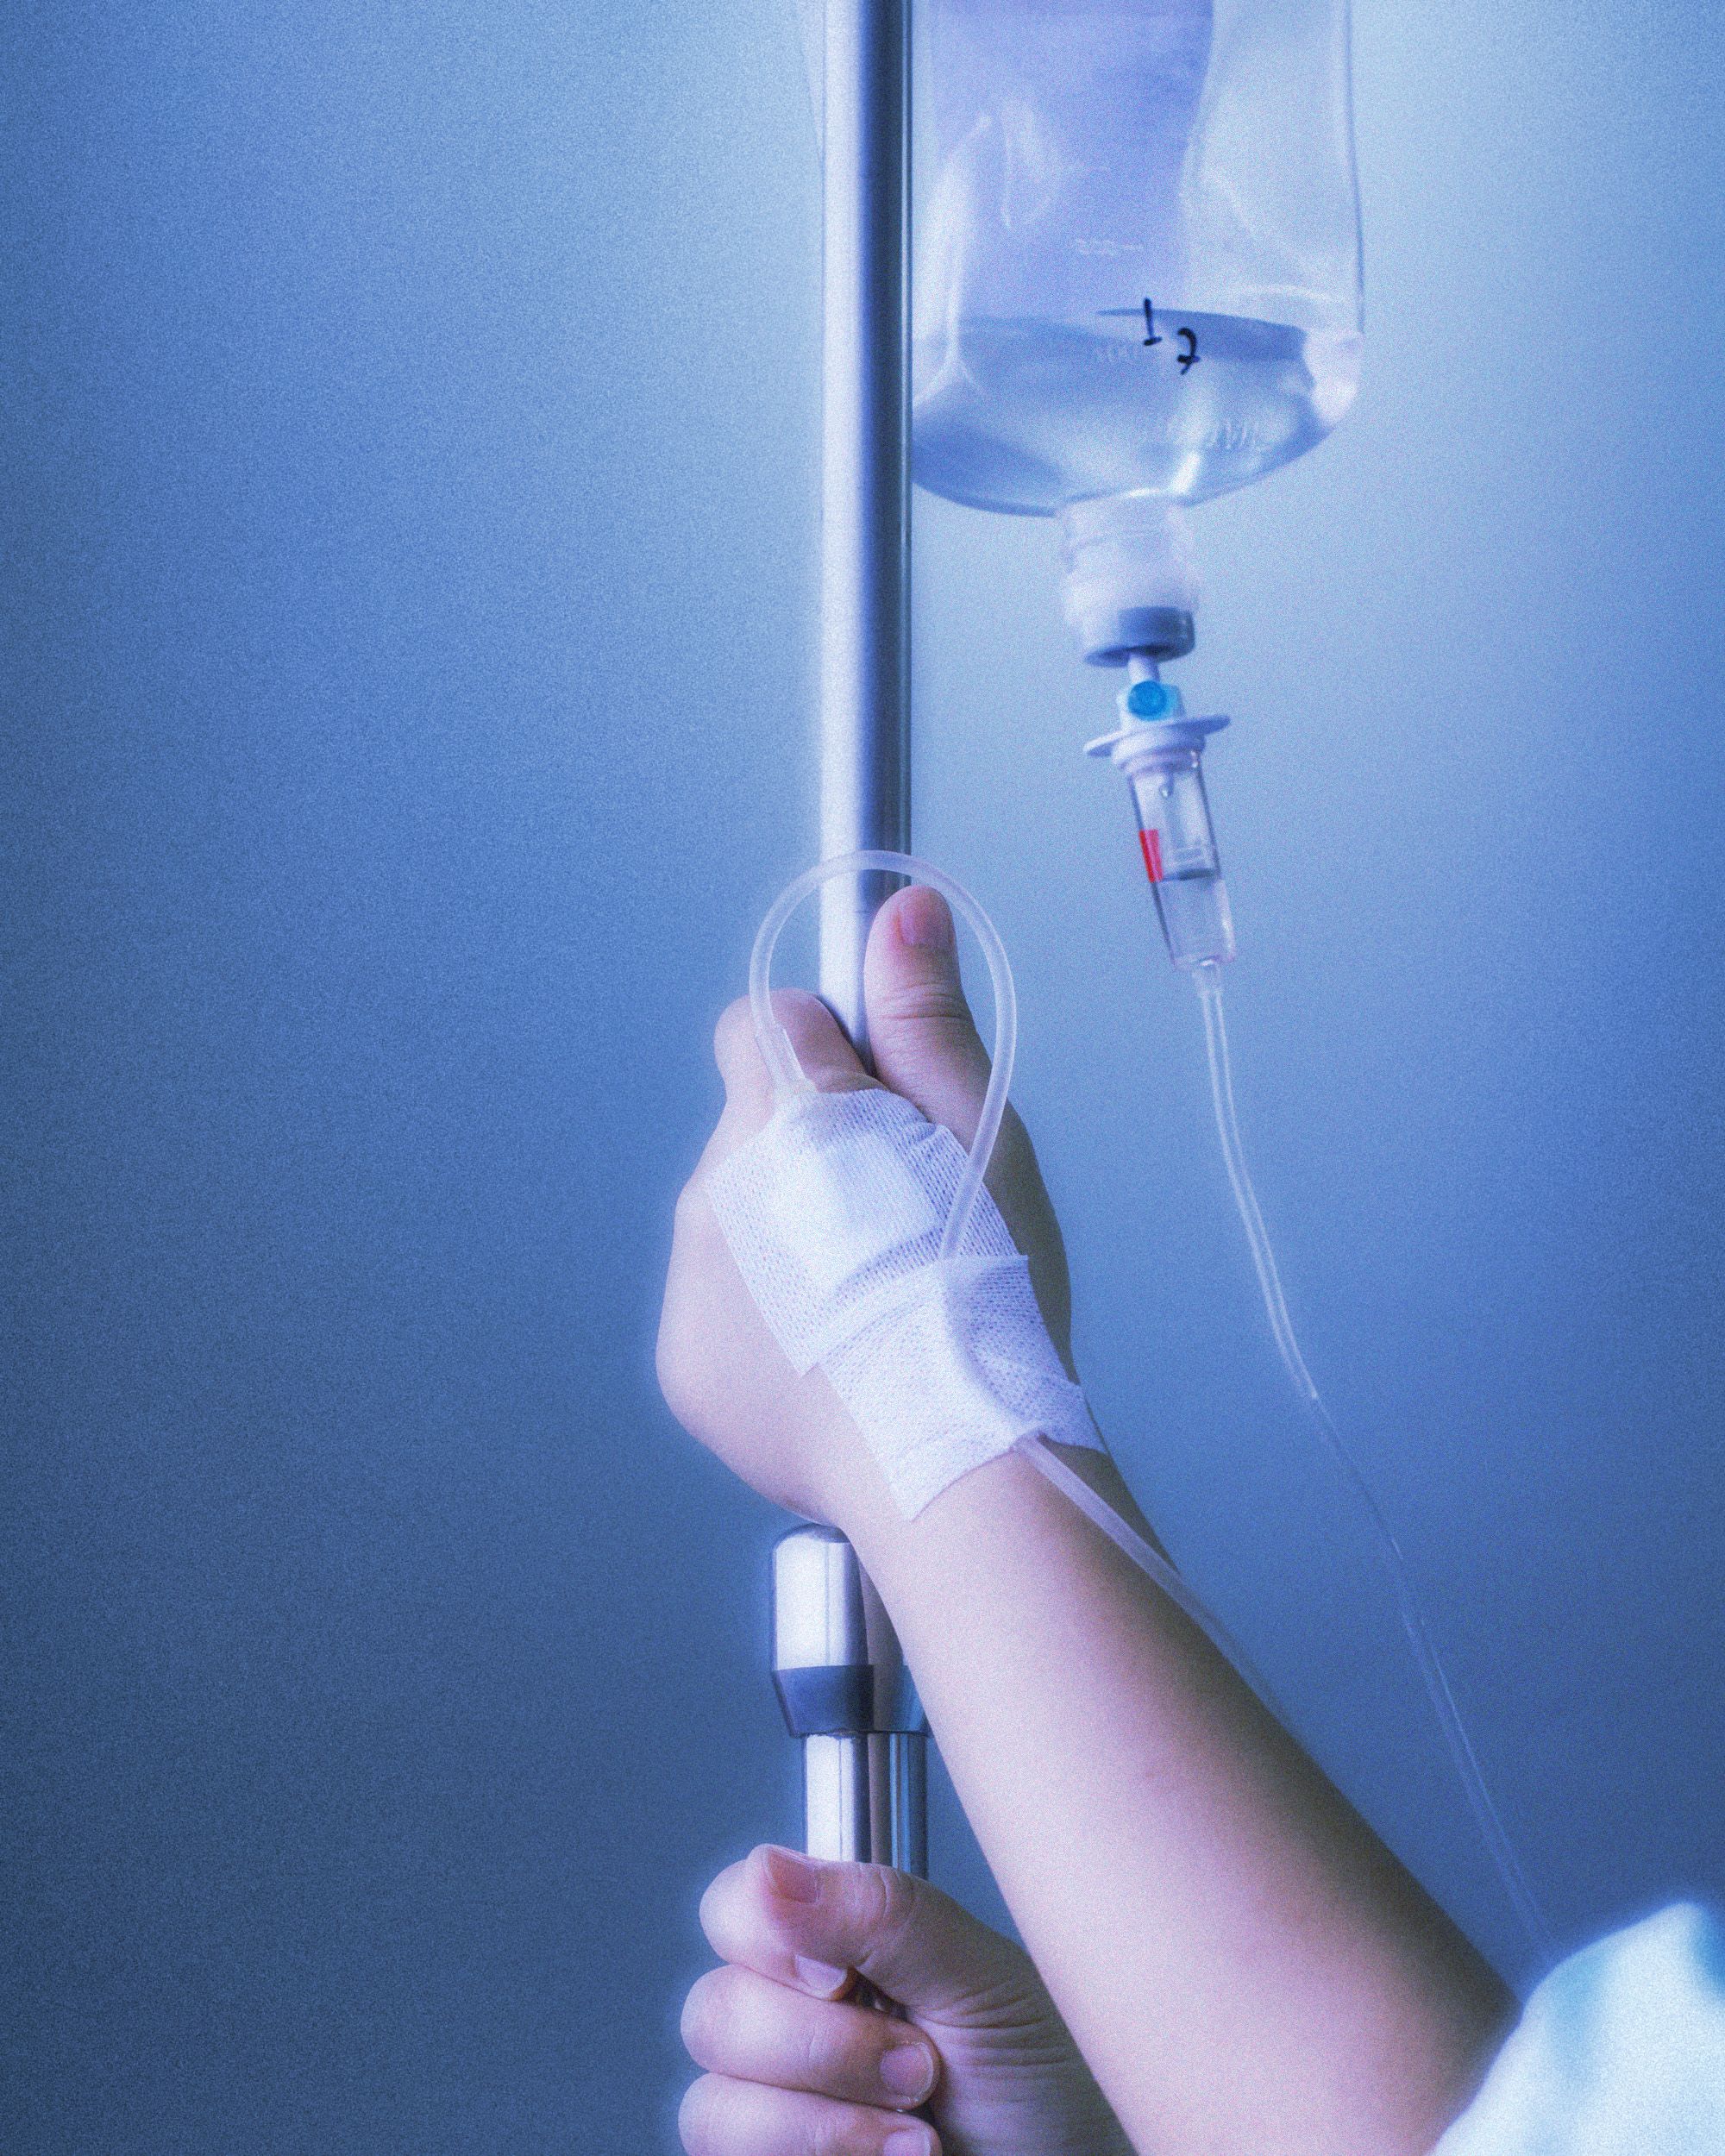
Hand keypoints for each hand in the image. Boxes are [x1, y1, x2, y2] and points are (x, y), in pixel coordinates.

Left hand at [657, 885, 1072, 1526]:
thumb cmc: (987, 1290)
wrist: (955, 1460)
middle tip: (904, 1227)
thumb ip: (924, 1019)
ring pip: (738, 1223)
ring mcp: (688, 1279)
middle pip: (754, 1134)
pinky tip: (840, 1365)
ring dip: (793, 1246)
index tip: (885, 1114)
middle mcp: (714, 1185)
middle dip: (817, 1163)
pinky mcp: (682, 1361)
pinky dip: (768, 1328)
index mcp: (788, 1113)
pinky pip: (720, 1310)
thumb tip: (899, 907)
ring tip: (881, 1308)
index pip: (764, 1027)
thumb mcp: (979, 1135)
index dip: (831, 1059)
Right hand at [679, 1846, 1132, 2155]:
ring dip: (824, 2128)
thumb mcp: (980, 1978)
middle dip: (823, 2051)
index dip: (768, 1938)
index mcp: (837, 1945)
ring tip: (920, 2141)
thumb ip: (879, 1913)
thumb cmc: (1051, 2077)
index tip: (844, 1975)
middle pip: (714, 2014)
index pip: (734, 1907)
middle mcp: (795, 2021)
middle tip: (920, 2067)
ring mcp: (785, 2109)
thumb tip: (767, 1868)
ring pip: (712, 2109)